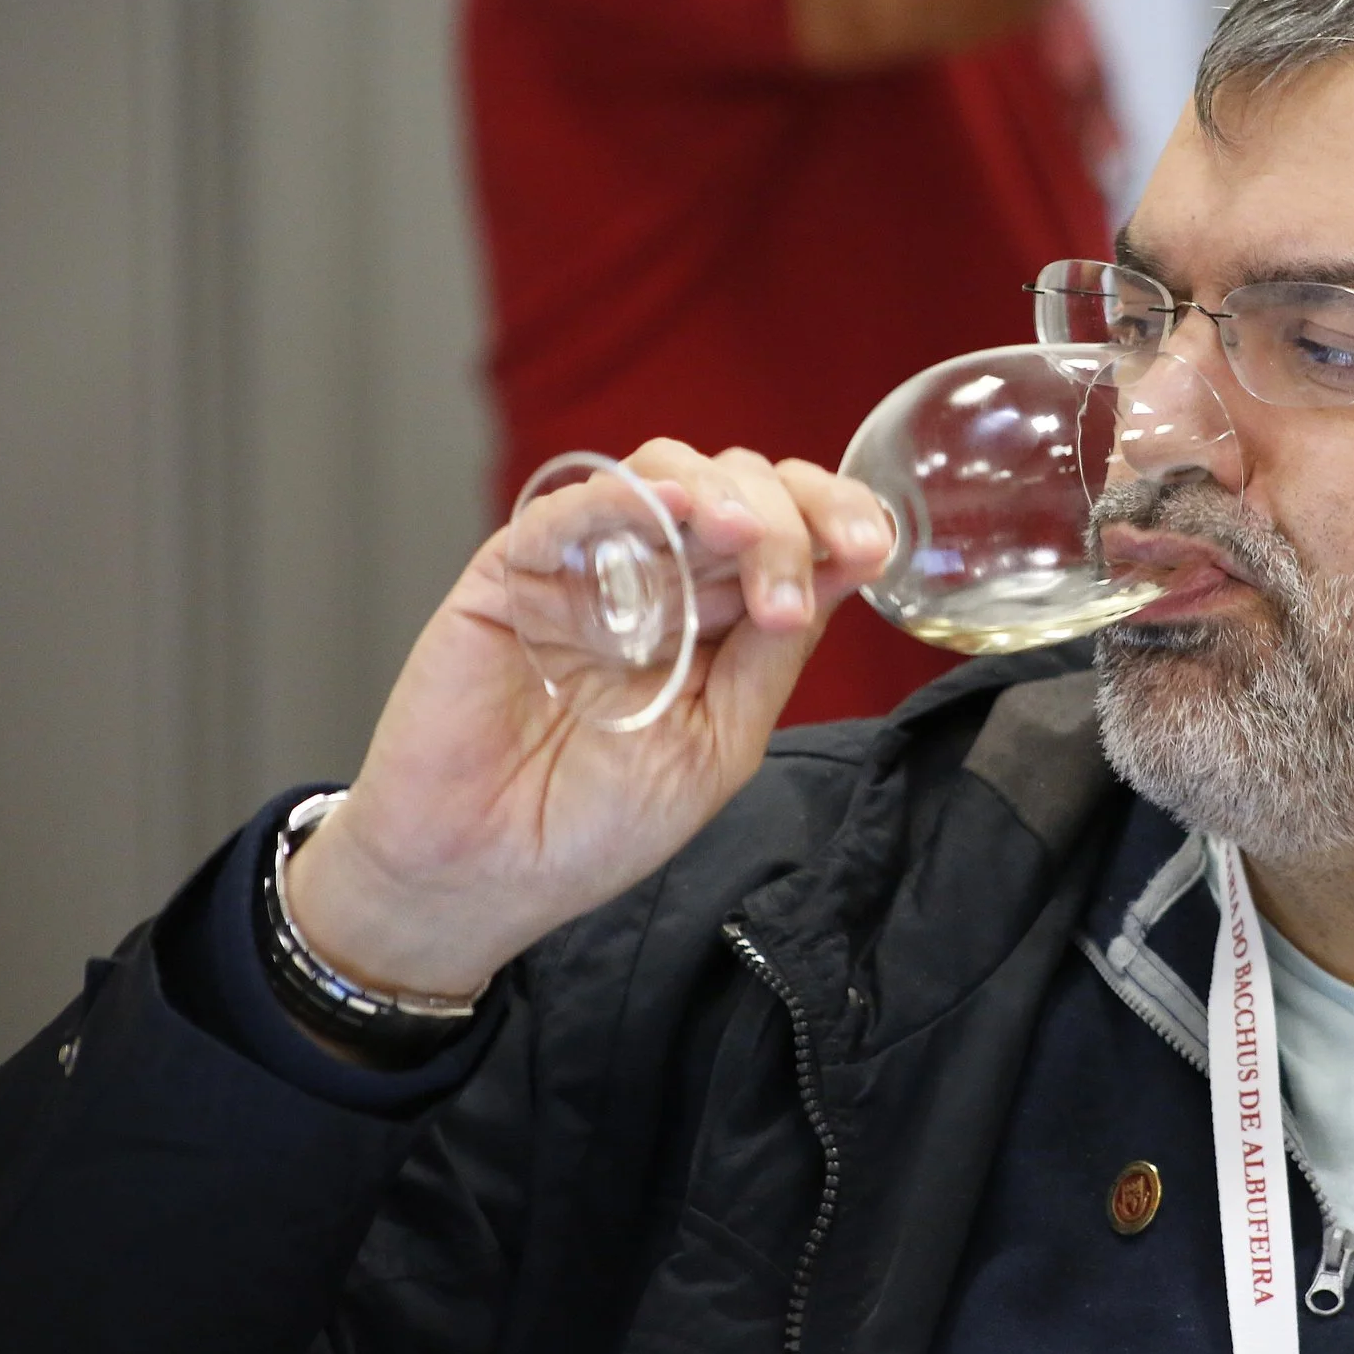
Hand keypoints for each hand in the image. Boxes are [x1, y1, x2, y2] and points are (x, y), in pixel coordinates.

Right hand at [282, 441, 893, 999]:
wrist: (479, 876)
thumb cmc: (593, 826)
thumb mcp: (717, 746)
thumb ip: (769, 659)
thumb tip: (839, 572)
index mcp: (717, 621)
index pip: (790, 537)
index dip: (836, 522)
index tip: (874, 547)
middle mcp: (660, 580)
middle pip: (742, 494)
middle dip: (795, 516)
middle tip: (818, 561)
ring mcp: (588, 569)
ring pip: (669, 477)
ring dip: (724, 496)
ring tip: (750, 537)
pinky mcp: (514, 572)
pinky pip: (572, 509)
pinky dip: (626, 496)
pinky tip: (671, 502)